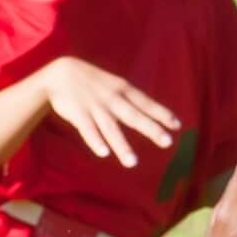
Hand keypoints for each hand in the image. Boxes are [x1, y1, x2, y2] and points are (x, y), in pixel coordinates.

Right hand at [39, 57, 180, 169]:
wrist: (59, 73)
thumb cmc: (91, 81)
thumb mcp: (113, 83)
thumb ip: (130, 97)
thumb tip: (151, 111)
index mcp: (122, 89)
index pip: (146, 103)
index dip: (161, 114)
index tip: (177, 126)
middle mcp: (112, 99)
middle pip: (133, 117)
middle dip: (150, 129)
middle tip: (167, 142)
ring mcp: (95, 107)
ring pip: (110, 129)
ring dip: (121, 146)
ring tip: (132, 163)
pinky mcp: (78, 114)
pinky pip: (88, 130)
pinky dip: (95, 141)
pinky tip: (104, 154)